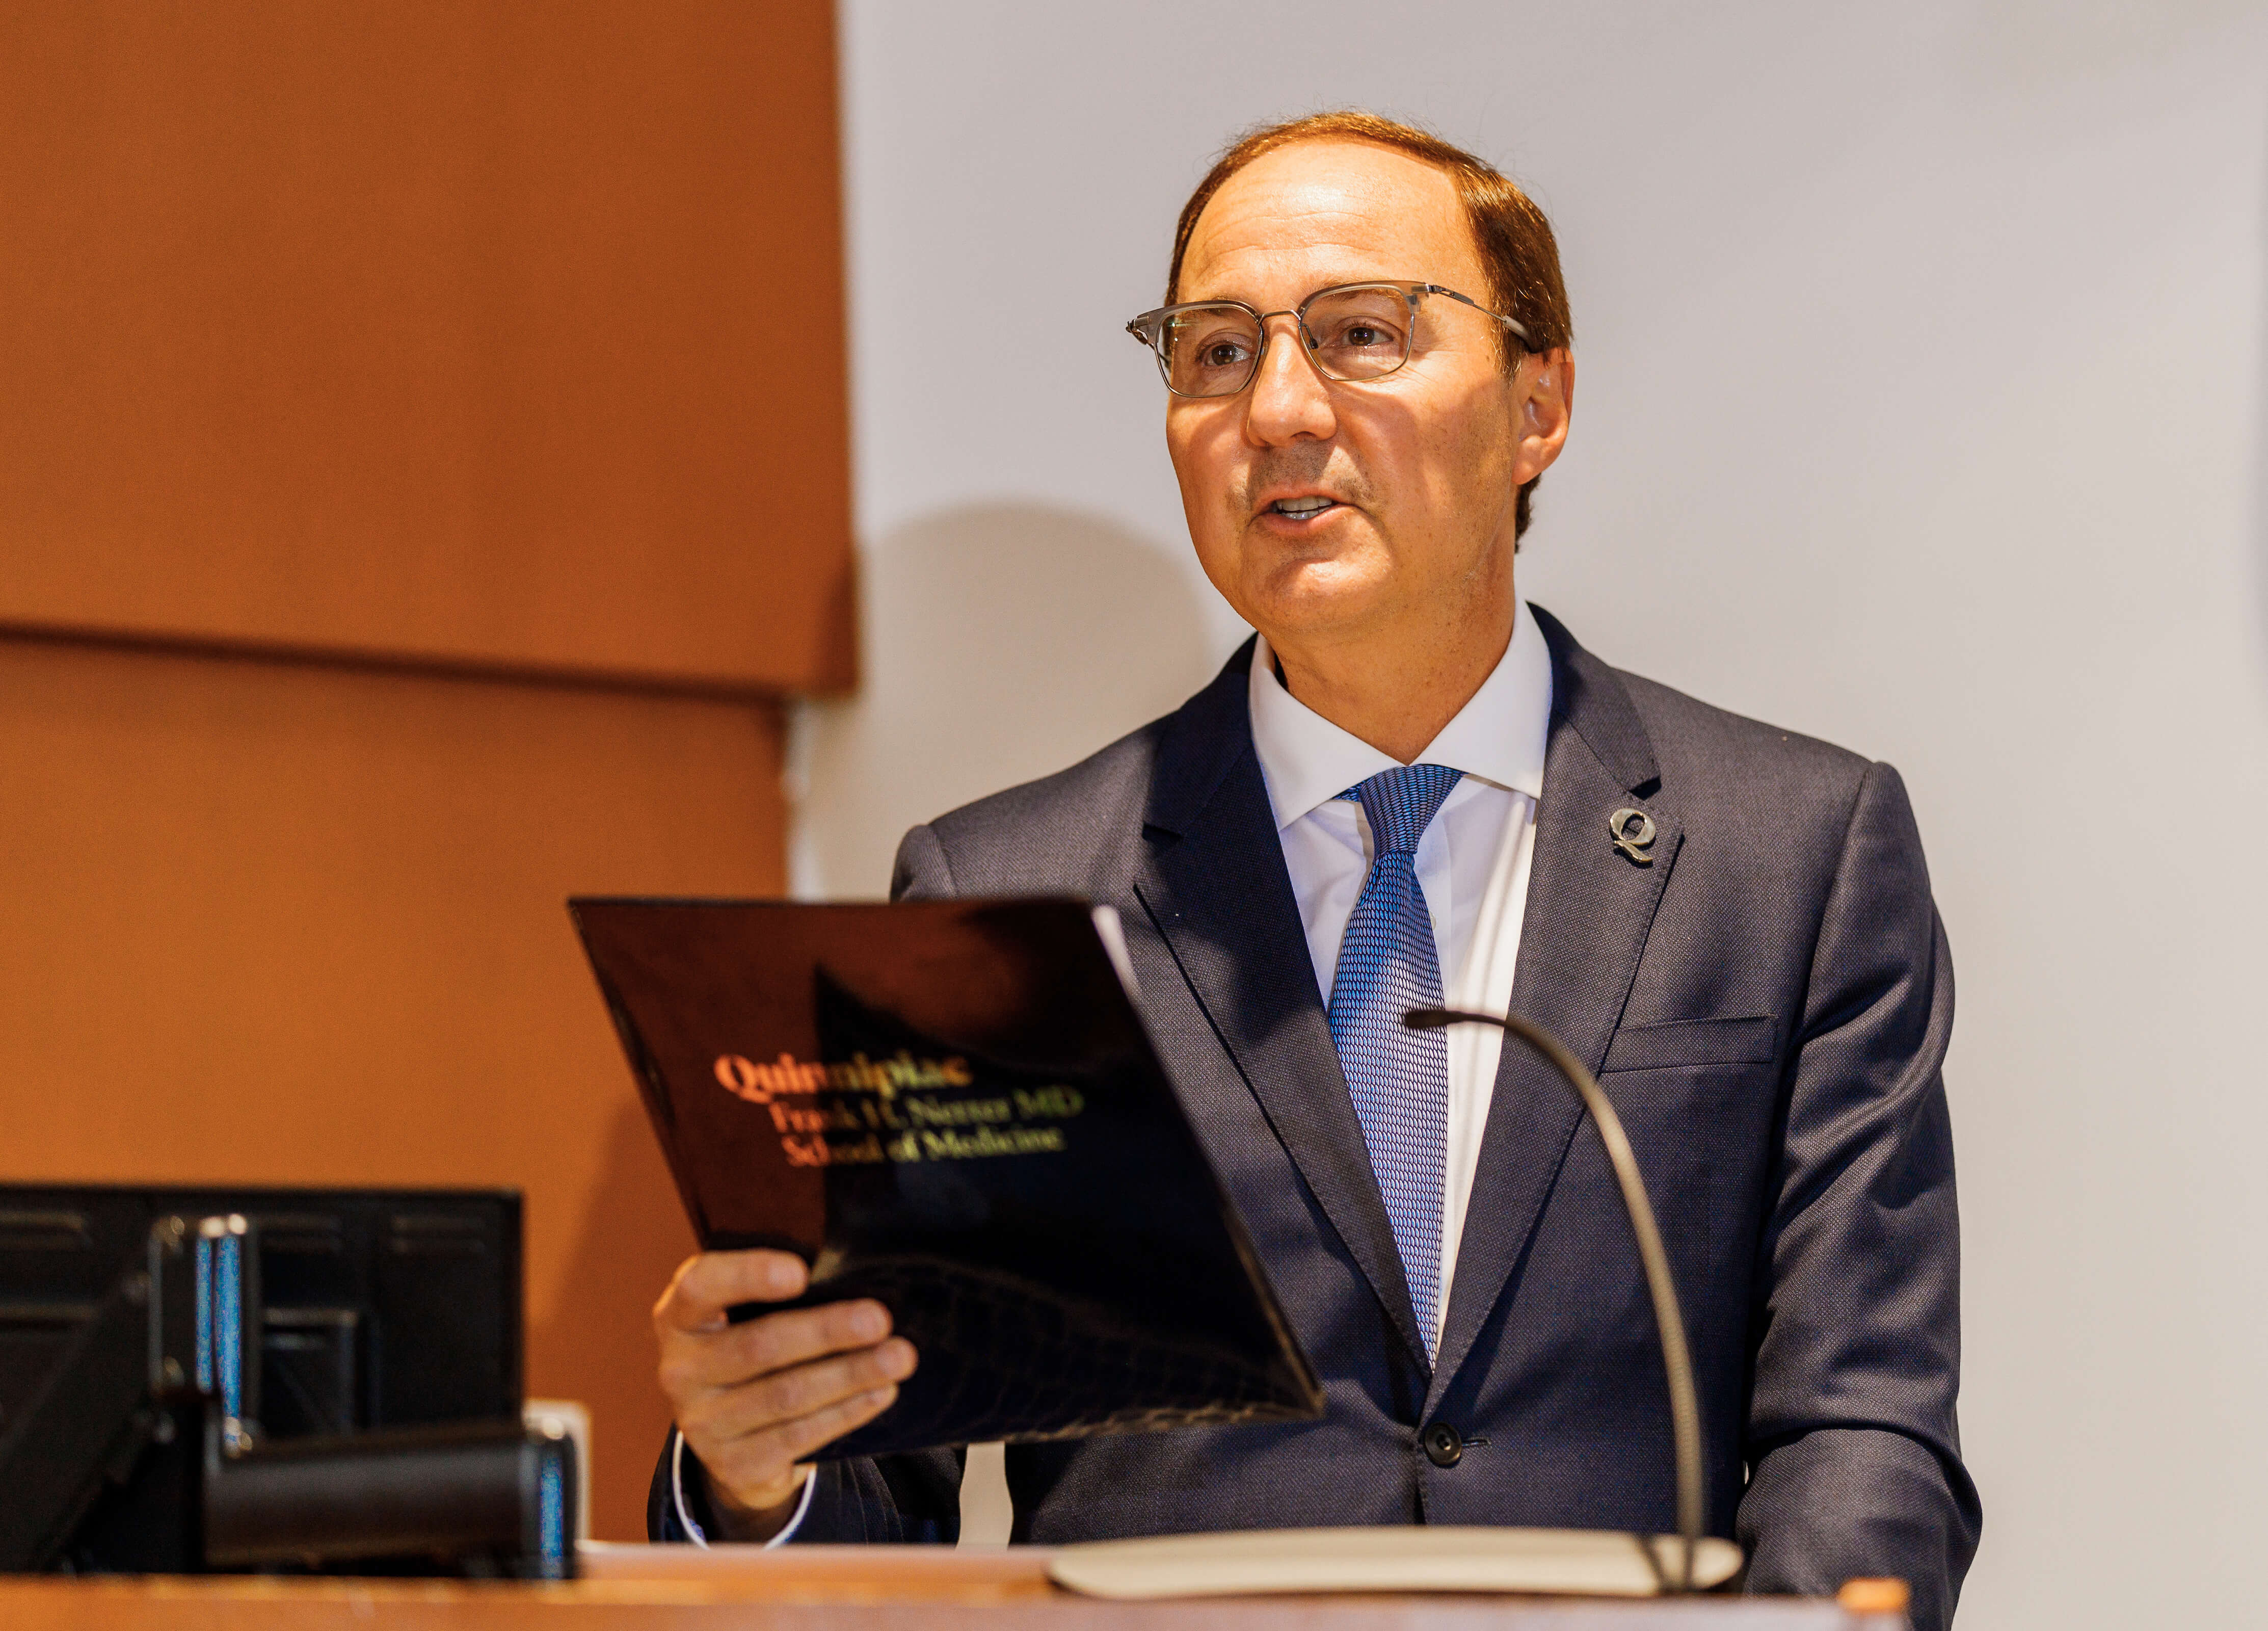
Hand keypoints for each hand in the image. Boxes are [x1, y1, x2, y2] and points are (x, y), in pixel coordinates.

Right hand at [653, 1250, 916, 1538]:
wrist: (732, 1437)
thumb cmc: (753, 1348)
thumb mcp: (746, 1316)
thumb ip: (781, 1294)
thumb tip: (854, 1278)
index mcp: (681, 1318)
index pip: (701, 1286)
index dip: (748, 1275)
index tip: (801, 1272)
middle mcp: (680, 1371)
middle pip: (759, 1346)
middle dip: (826, 1331)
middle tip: (880, 1319)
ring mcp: (702, 1424)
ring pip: (786, 1395)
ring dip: (850, 1374)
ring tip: (898, 1358)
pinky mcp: (733, 1465)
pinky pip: (799, 1437)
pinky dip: (846, 1412)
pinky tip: (881, 1393)